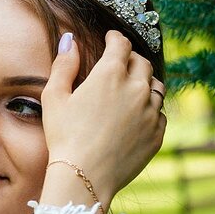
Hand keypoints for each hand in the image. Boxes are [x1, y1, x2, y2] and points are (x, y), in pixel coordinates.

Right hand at [39, 30, 166, 205]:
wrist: (84, 176)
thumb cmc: (64, 136)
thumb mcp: (54, 97)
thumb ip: (64, 65)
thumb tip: (70, 41)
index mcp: (110, 74)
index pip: (121, 44)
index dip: (115, 38)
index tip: (111, 38)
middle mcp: (136, 88)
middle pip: (142, 62)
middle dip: (131, 58)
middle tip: (121, 62)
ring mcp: (151, 111)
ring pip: (156, 86)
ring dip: (144, 82)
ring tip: (132, 88)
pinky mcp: (157, 133)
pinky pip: (159, 112)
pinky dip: (150, 108)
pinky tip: (137, 114)